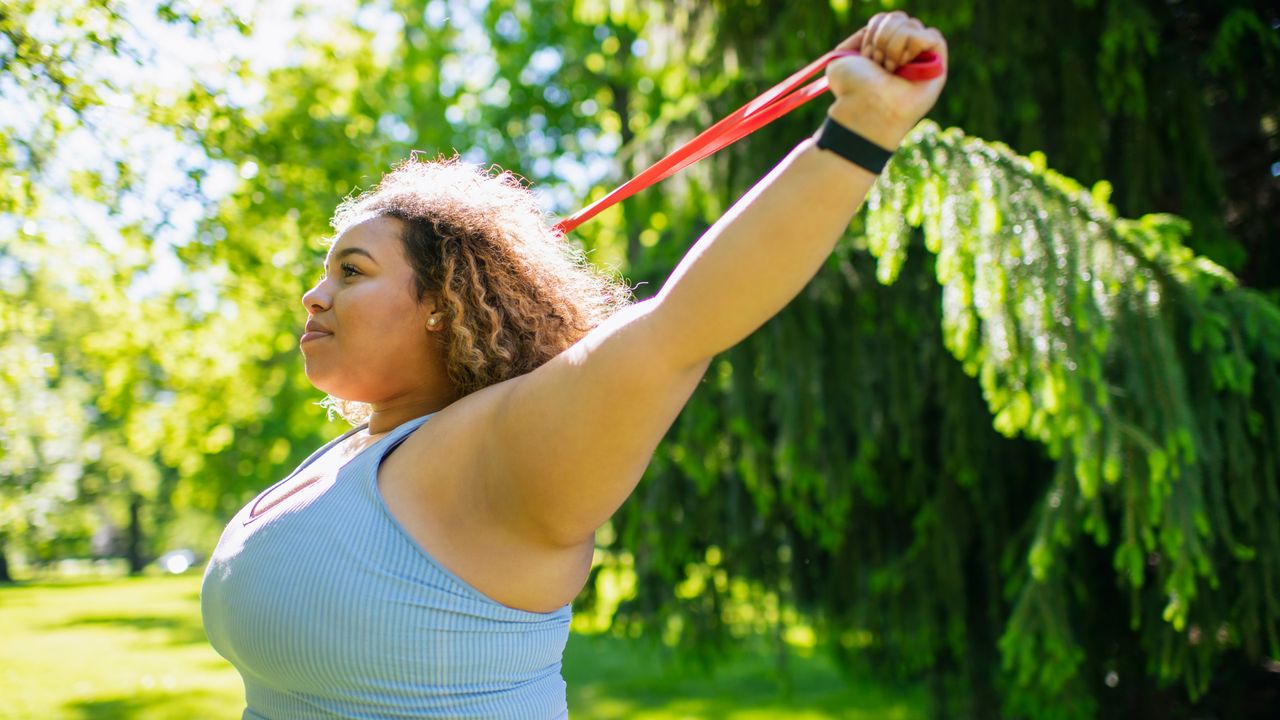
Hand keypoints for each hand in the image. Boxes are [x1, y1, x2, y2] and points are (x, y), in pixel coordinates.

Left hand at [825, 11, 947, 147]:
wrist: (865, 107)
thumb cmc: (852, 89)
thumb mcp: (843, 56)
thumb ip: (859, 37)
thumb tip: (875, 29)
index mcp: (884, 50)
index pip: (886, 19)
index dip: (874, 31)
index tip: (865, 56)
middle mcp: (904, 53)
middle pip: (899, 18)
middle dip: (882, 38)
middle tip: (877, 64)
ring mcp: (922, 59)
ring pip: (912, 24)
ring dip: (893, 46)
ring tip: (889, 69)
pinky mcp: (938, 65)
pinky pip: (931, 35)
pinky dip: (912, 46)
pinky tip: (904, 65)